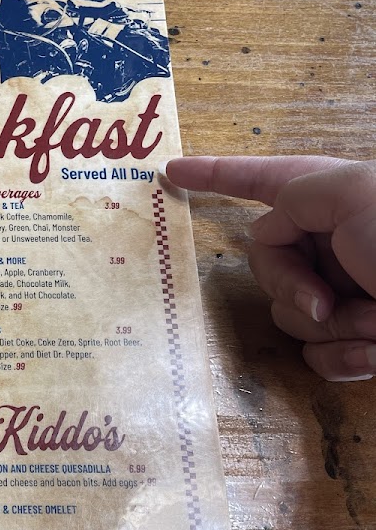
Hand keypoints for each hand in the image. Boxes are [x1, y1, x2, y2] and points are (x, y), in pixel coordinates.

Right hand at [166, 155, 375, 381]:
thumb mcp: (356, 193)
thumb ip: (298, 195)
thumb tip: (274, 233)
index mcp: (334, 197)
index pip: (261, 179)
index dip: (214, 175)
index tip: (172, 171)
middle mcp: (336, 243)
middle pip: (265, 268)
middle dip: (293, 290)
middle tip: (332, 299)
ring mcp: (348, 294)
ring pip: (290, 320)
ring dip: (331, 328)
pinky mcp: (362, 339)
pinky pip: (316, 358)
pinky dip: (345, 358)